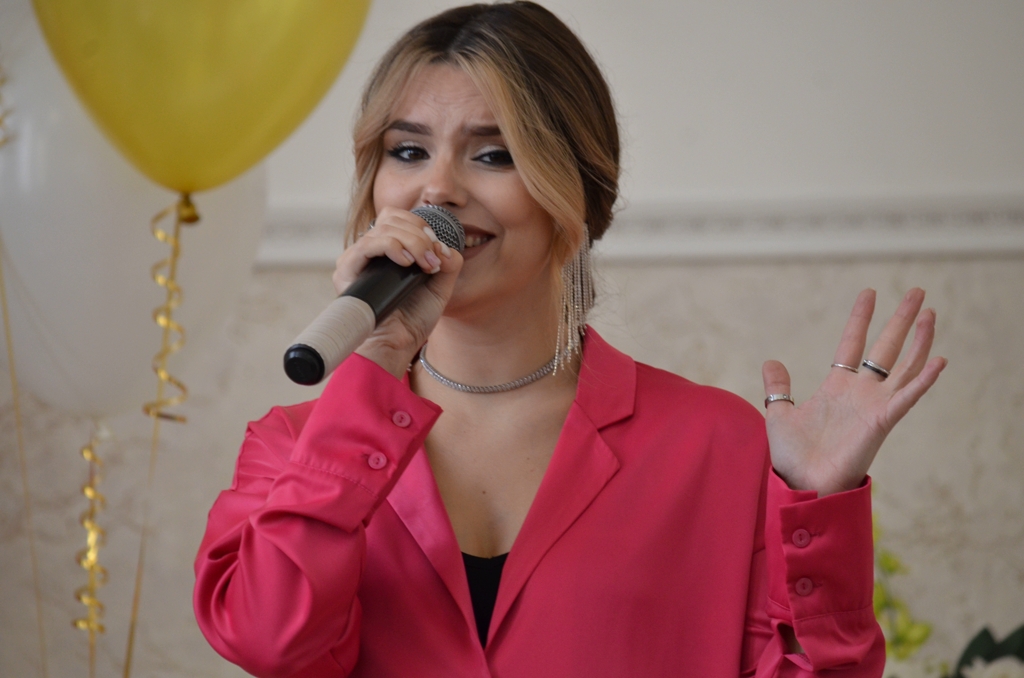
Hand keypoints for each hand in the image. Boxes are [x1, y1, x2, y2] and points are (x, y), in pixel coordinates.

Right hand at [333, 207, 462, 378]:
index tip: (436, 249)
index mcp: (387, 251)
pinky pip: (368, 244)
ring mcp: (357, 259)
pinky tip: (407, 262)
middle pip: (391, 217)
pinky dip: (392, 247)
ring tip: (424, 264)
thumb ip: (448, 264)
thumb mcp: (439, 288)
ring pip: (382, 228)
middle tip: (432, 259)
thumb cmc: (412, 320)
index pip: (398, 218)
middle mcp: (369, 252)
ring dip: (411, 241)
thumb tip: (444, 246)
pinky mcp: (347, 270)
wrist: (397, 345)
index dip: (420, 225)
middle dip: (419, 233)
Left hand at [762, 288, 946, 495]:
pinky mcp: (881, 422)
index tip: (870, 293)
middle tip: (918, 292)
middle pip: (886, 348)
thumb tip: (771, 362)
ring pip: (904, 367)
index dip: (861, 319)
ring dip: (919, 341)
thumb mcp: (779, 413)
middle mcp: (860, 393)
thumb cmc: (793, 456)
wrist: (802, 485)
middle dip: (901, 320)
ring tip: (930, 314)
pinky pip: (906, 398)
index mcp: (837, 387)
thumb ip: (778, 388)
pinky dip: (923, 380)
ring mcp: (873, 406)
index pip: (852, 344)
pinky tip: (939, 360)